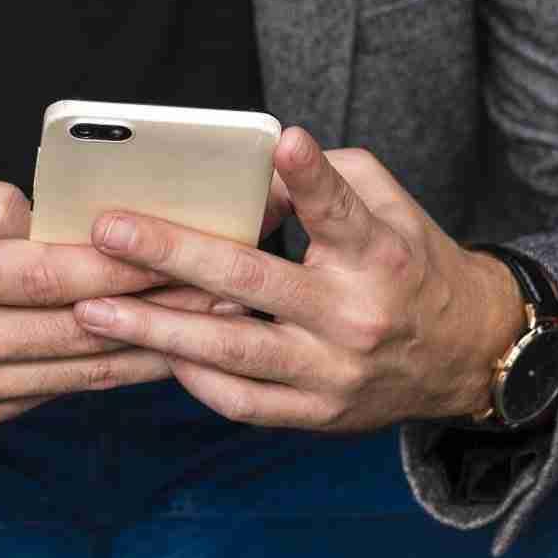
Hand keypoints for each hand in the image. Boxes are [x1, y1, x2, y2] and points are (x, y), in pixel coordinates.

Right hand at [0, 164, 247, 433]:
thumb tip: (53, 218)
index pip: (48, 272)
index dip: (121, 263)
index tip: (182, 244)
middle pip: (78, 326)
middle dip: (161, 305)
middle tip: (232, 282)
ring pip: (83, 368)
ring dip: (158, 345)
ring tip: (220, 320)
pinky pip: (65, 389)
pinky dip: (119, 368)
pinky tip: (167, 347)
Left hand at [70, 127, 527, 432]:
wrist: (464, 354)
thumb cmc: (408, 265)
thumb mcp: (388, 209)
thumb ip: (326, 184)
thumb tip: (250, 181)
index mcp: (378, 255)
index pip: (341, 210)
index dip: (313, 178)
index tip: (285, 144)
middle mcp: (354, 315)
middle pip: (254, 282)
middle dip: (173, 255)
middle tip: (109, 231)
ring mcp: (332, 372)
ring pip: (231, 352)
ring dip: (155, 330)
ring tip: (93, 310)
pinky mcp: (315, 413)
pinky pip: (239, 401)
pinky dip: (190, 377)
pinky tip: (148, 351)